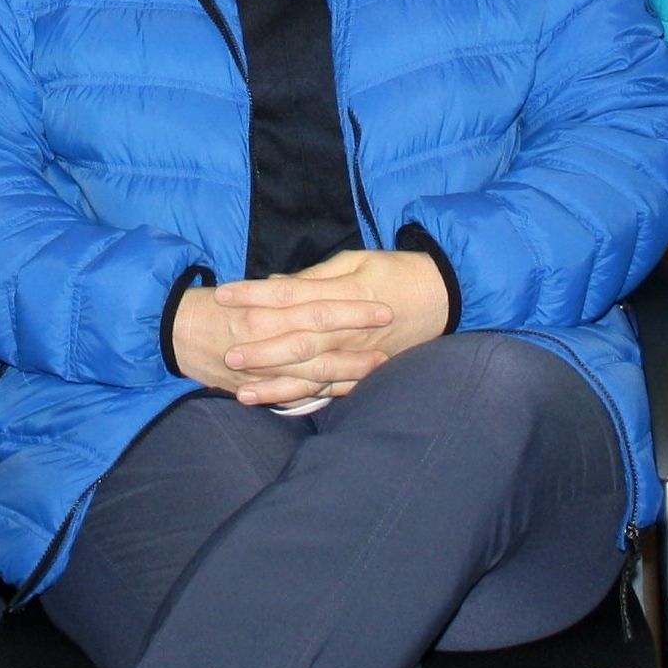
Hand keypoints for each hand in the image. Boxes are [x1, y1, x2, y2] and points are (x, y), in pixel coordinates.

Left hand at [196, 249, 453, 404]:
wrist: (444, 297)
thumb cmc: (396, 272)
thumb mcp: (356, 262)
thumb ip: (314, 277)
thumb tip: (275, 284)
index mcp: (343, 295)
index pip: (290, 296)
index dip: (255, 296)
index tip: (224, 295)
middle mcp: (348, 330)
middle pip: (297, 340)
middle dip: (261, 349)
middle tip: (227, 353)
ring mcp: (356, 357)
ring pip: (311, 374)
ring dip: (276, 384)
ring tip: (242, 392)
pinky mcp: (363, 374)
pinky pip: (330, 390)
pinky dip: (303, 399)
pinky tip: (277, 405)